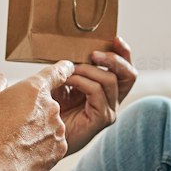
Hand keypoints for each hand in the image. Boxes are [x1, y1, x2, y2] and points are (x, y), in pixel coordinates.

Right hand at [0, 60, 72, 170]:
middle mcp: (52, 106)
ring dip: (38, 129)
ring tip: (19, 139)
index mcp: (36, 89)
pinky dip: (42, 146)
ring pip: (50, 124)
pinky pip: (53, 143)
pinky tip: (26, 150)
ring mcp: (58, 128)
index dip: (63, 68)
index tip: (69, 67)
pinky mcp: (60, 147)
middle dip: (35, 110)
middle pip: (47, 104)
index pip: (57, 72)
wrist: (1, 162)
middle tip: (16, 121)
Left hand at [51, 36, 138, 155]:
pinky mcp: (102, 119)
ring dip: (88, 70)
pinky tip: (68, 82)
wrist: (41, 132)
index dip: (124, 53)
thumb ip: (72, 66)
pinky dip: (82, 82)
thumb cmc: (50, 106)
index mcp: (106, 89)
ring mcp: (109, 110)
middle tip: (94, 54)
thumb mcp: (63, 79)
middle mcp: (112, 100)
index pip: (125, 69)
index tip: (115, 38)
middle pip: (129, 74)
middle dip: (114, 59)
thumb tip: (74, 54)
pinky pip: (97, 92)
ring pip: (110, 80)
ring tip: (68, 71)